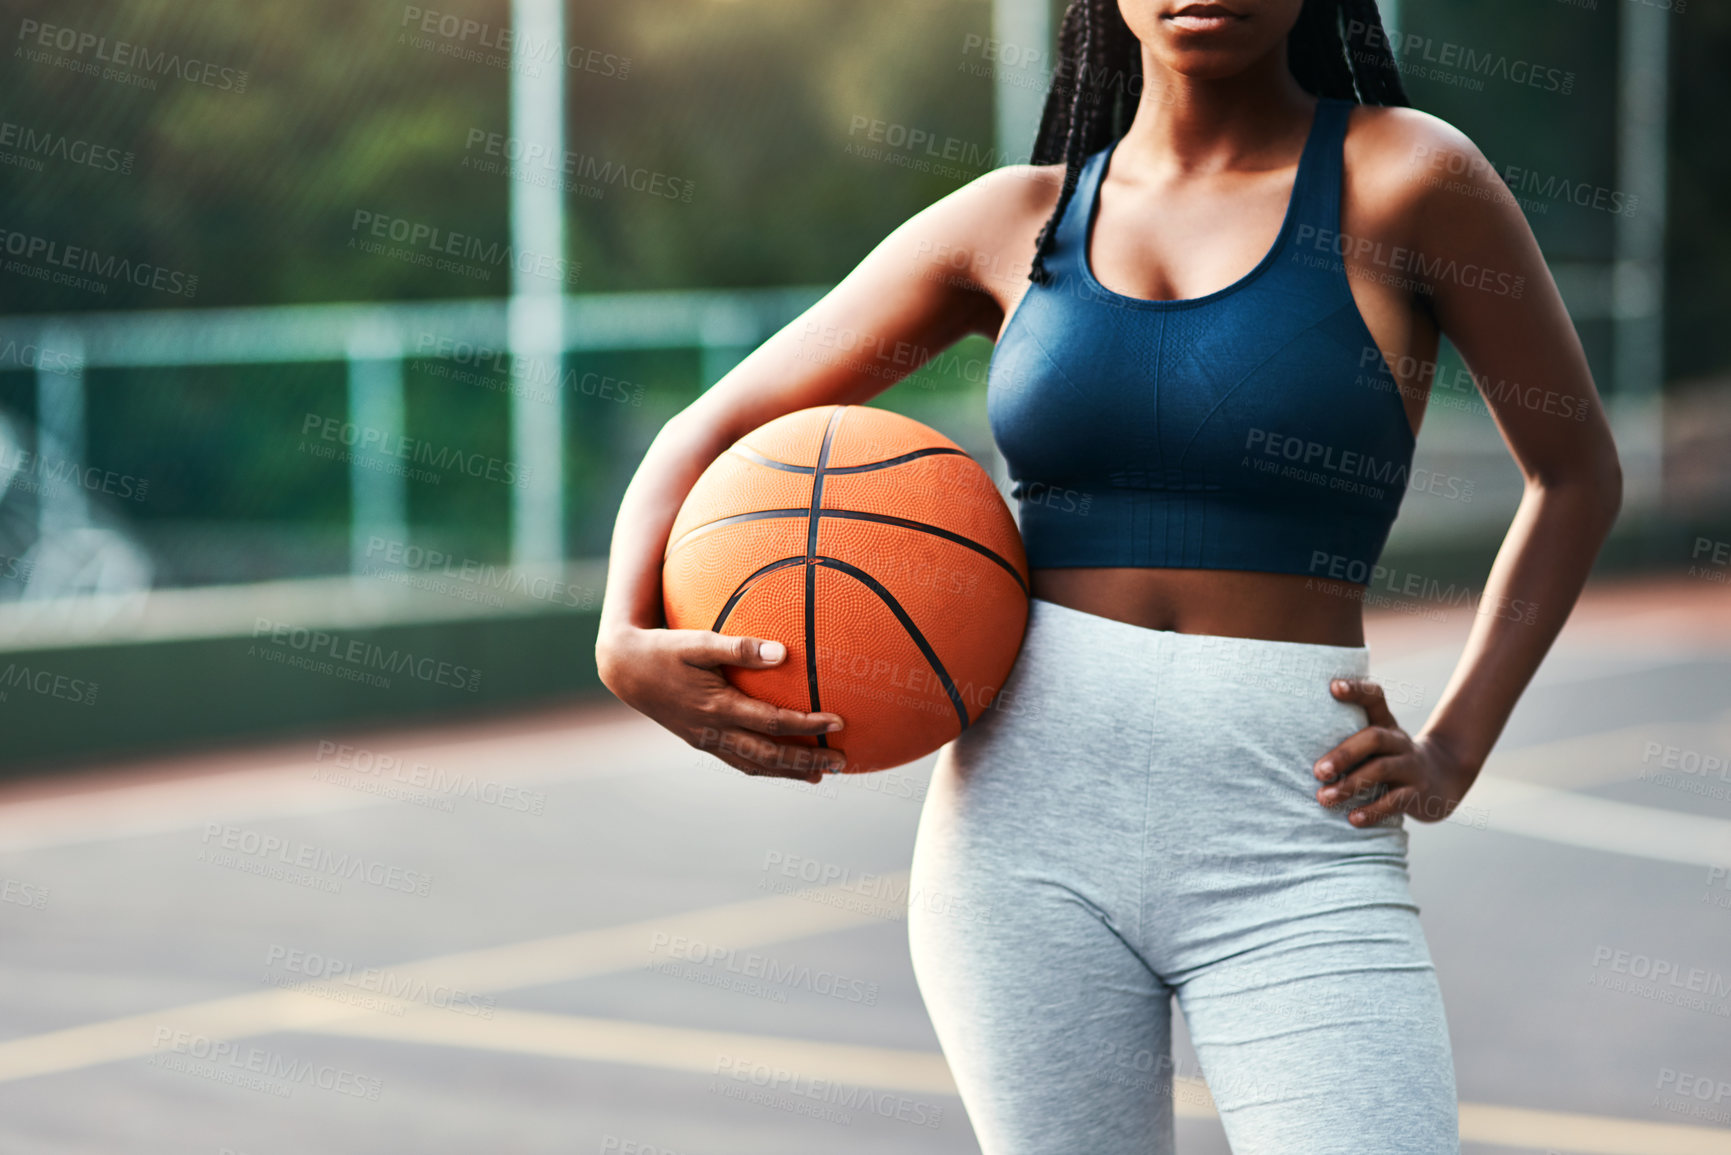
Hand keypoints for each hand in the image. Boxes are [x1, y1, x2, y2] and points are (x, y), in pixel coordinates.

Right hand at [596, 625, 845, 782]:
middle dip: (807, 761)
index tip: (838, 722)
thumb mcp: (699, 642)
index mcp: (717, 707)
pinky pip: (739, 760)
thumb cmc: (663, 648)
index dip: (807, 726)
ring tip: (820, 774)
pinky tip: (781, 763)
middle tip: (842, 762)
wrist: (624, 670)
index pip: (772, 723)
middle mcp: (713, 731)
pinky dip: (764, 766)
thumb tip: (783, 652)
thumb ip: (740, 648)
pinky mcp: (701, 740)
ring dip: (789, 771)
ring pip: (754, 765)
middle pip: (769, 756)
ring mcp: (706, 740)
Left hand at [1312, 678, 1473, 826]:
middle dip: (1343, 754)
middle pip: (1374, 738)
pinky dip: (1372, 811)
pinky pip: (1395, 800)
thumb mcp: (1374, 742)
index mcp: (1384, 723)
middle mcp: (1398, 740)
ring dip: (1350, 784)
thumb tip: (1292, 743)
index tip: (1333, 687)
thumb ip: (1345, 736)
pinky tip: (1352, 819)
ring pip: (1381, 769)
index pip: (1374, 697)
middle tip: (1317, 772)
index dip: (1357, 690)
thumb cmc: (1387, 758)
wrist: (1440, 780)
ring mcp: (1410, 766)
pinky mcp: (1417, 793)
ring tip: (1323, 798)